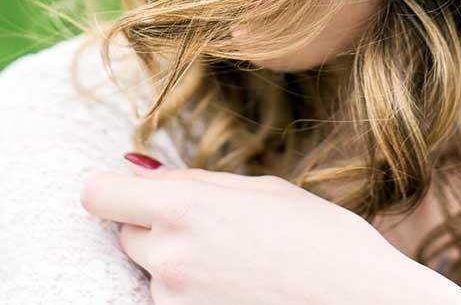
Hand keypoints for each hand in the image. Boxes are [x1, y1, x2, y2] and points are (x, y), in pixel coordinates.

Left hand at [79, 161, 423, 304]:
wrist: (361, 303)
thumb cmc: (320, 237)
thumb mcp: (262, 190)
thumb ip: (195, 180)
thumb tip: (138, 169)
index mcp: (187, 207)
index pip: (99, 196)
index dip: (110, 189)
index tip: (127, 188)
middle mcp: (169, 258)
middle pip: (126, 232)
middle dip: (156, 224)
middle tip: (212, 225)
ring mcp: (174, 303)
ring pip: (152, 270)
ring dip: (177, 262)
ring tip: (237, 261)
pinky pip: (171, 301)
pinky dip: (192, 292)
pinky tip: (238, 286)